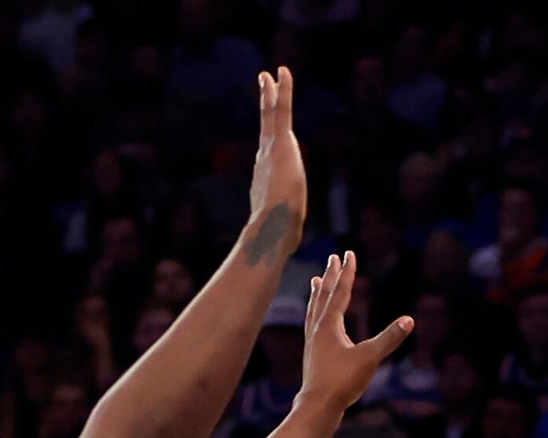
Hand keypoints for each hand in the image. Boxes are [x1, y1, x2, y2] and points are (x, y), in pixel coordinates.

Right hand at [245, 67, 305, 259]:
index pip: (268, 151)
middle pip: (266, 125)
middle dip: (265, 105)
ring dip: (274, 93)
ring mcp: (271, 149)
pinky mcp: (280, 142)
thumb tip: (275, 255)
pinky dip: (283, 90)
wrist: (274, 227)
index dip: (268, 137)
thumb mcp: (282, 229)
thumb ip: (279, 232)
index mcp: (267, 176)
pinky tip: (283, 72)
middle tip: (264, 83)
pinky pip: (282, 110)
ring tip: (274, 74)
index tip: (268, 125)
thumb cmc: (278, 236)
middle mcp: (265, 159)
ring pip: (272, 115)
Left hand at [298, 252, 413, 413]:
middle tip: (332, 258)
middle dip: (330, 276)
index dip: (347, 272)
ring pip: (314, 310)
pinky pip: (313, 326)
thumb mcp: (370, 358)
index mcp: (329, 325)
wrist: (317, 407)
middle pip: (323, 296)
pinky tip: (319, 322)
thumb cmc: (342, 382)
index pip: (340, 292)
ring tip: (316, 282)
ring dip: (318, 294)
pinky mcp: (313, 356)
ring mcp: (313, 342)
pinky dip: (316, 316)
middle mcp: (318, 329)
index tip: (348, 253)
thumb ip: (389, 339)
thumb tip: (409, 321)